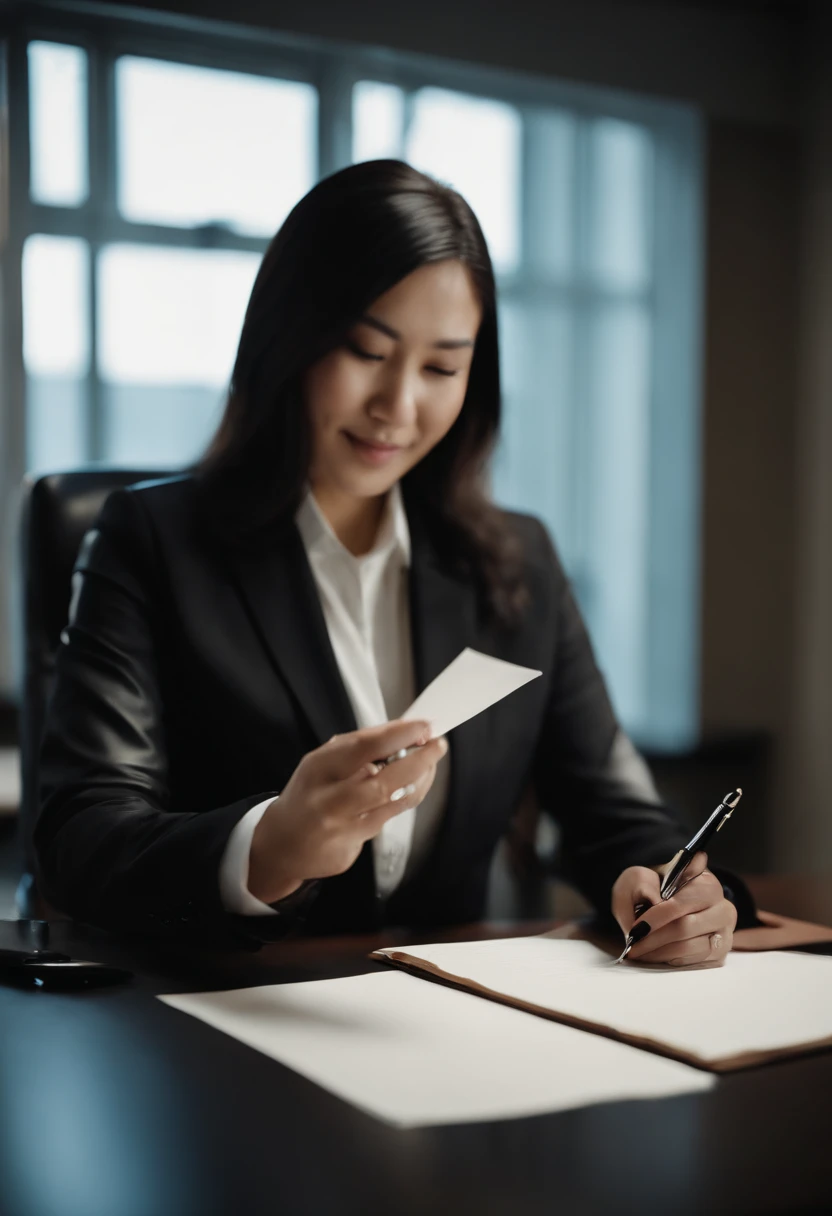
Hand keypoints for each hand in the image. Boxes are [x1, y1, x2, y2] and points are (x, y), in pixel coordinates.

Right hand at [248, 719, 446, 903]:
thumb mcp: (321, 763)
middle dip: (418, 761)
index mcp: (318, 768)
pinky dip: (402, 800)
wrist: (281, 844)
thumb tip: (402, 731)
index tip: (423, 726)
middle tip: (437, 745)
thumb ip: (358, 748)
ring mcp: (339, 828)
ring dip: (419, 780)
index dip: (398, 735)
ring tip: (430, 763)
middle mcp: (327, 800)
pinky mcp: (350, 850)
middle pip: (382, 781)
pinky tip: (411, 787)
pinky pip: (387, 820)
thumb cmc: (309, 795)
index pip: (362, 747)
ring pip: (392, 803)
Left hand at [611, 851, 736, 966]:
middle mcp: (722, 907)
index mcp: (705, 883)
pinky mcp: (719, 953)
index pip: (680, 903)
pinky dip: (670, 959)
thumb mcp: (641, 877)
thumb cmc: (653, 888)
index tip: (636, 928)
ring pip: (689, 947)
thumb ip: (644, 883)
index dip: (656, 917)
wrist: (663, 902)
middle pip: (685, 928)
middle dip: (654, 938)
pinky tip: (655, 954)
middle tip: (632, 944)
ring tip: (639, 950)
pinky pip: (694, 961)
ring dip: (659, 952)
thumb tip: (654, 901)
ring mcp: (724, 932)